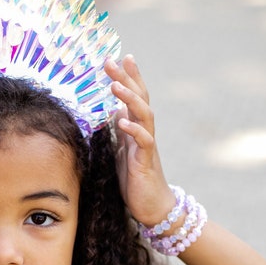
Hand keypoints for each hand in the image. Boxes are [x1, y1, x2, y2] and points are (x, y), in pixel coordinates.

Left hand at [105, 55, 174, 225]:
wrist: (152, 207)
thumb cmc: (135, 180)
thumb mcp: (121, 152)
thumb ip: (119, 132)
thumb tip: (112, 113)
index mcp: (136, 129)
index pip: (134, 98)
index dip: (128, 77)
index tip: (118, 57)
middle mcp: (144, 133)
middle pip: (139, 99)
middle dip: (127, 79)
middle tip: (113, 60)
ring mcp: (146, 146)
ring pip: (143, 115)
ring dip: (130, 99)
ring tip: (115, 85)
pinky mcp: (146, 162)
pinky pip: (143, 142)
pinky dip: (133, 130)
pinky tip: (121, 121)